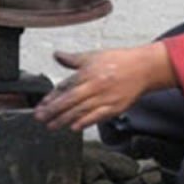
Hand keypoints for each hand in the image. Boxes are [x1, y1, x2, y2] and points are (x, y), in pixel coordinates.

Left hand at [34, 43, 178, 130]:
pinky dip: (85, 122)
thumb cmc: (118, 61)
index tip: (41, 105)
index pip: (65, 86)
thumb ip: (73, 59)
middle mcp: (94, 85)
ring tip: (52, 126)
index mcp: (87, 72)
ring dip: (64, 119)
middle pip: (70, 100)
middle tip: (40, 118)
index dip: (52, 97)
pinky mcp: (115, 107)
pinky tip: (74, 128)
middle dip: (53, 110)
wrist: (142, 68)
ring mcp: (105, 97)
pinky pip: (97, 117)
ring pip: (81, 110)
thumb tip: (57, 55)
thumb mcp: (93, 56)